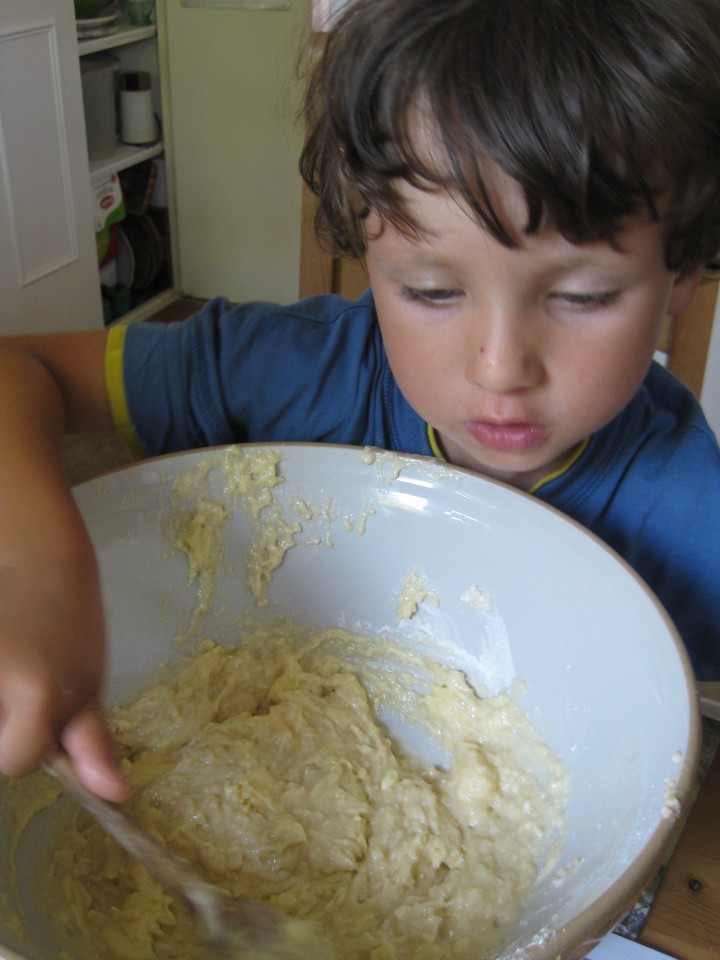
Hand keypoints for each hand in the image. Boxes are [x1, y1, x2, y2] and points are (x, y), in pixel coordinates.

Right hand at [0, 550, 128, 801]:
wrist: (36, 558)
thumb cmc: (68, 622)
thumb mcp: (87, 683)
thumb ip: (91, 743)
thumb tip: (115, 795)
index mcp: (36, 692)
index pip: (18, 759)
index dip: (27, 741)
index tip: (34, 707)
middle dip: (3, 721)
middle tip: (17, 676)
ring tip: (6, 662)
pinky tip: (0, 655)